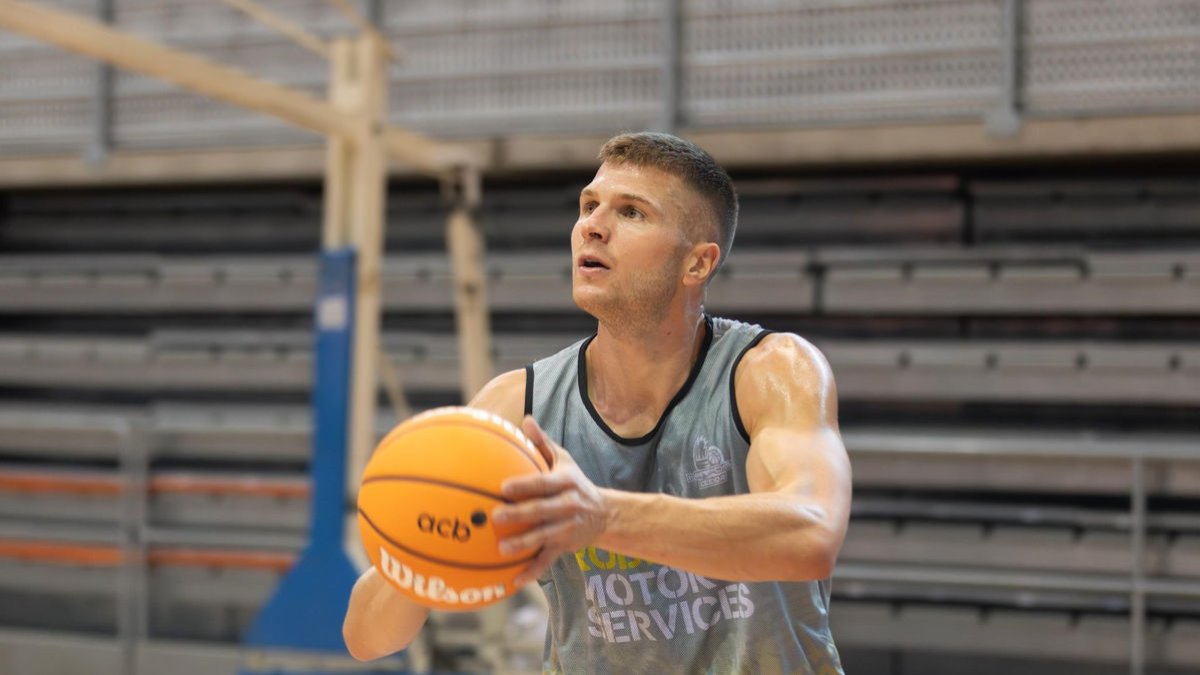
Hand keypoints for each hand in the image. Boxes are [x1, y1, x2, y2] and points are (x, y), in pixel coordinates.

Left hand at [492, 416, 608, 585]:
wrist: (606, 514)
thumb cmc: (575, 483)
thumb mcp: (564, 460)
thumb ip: (542, 443)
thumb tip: (525, 419)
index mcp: (565, 483)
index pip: (543, 483)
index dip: (525, 485)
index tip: (503, 486)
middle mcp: (568, 506)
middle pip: (541, 511)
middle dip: (519, 515)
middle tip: (495, 517)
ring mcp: (567, 529)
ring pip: (543, 537)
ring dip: (523, 544)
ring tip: (502, 549)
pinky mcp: (565, 548)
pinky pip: (547, 560)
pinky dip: (532, 571)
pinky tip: (514, 580)